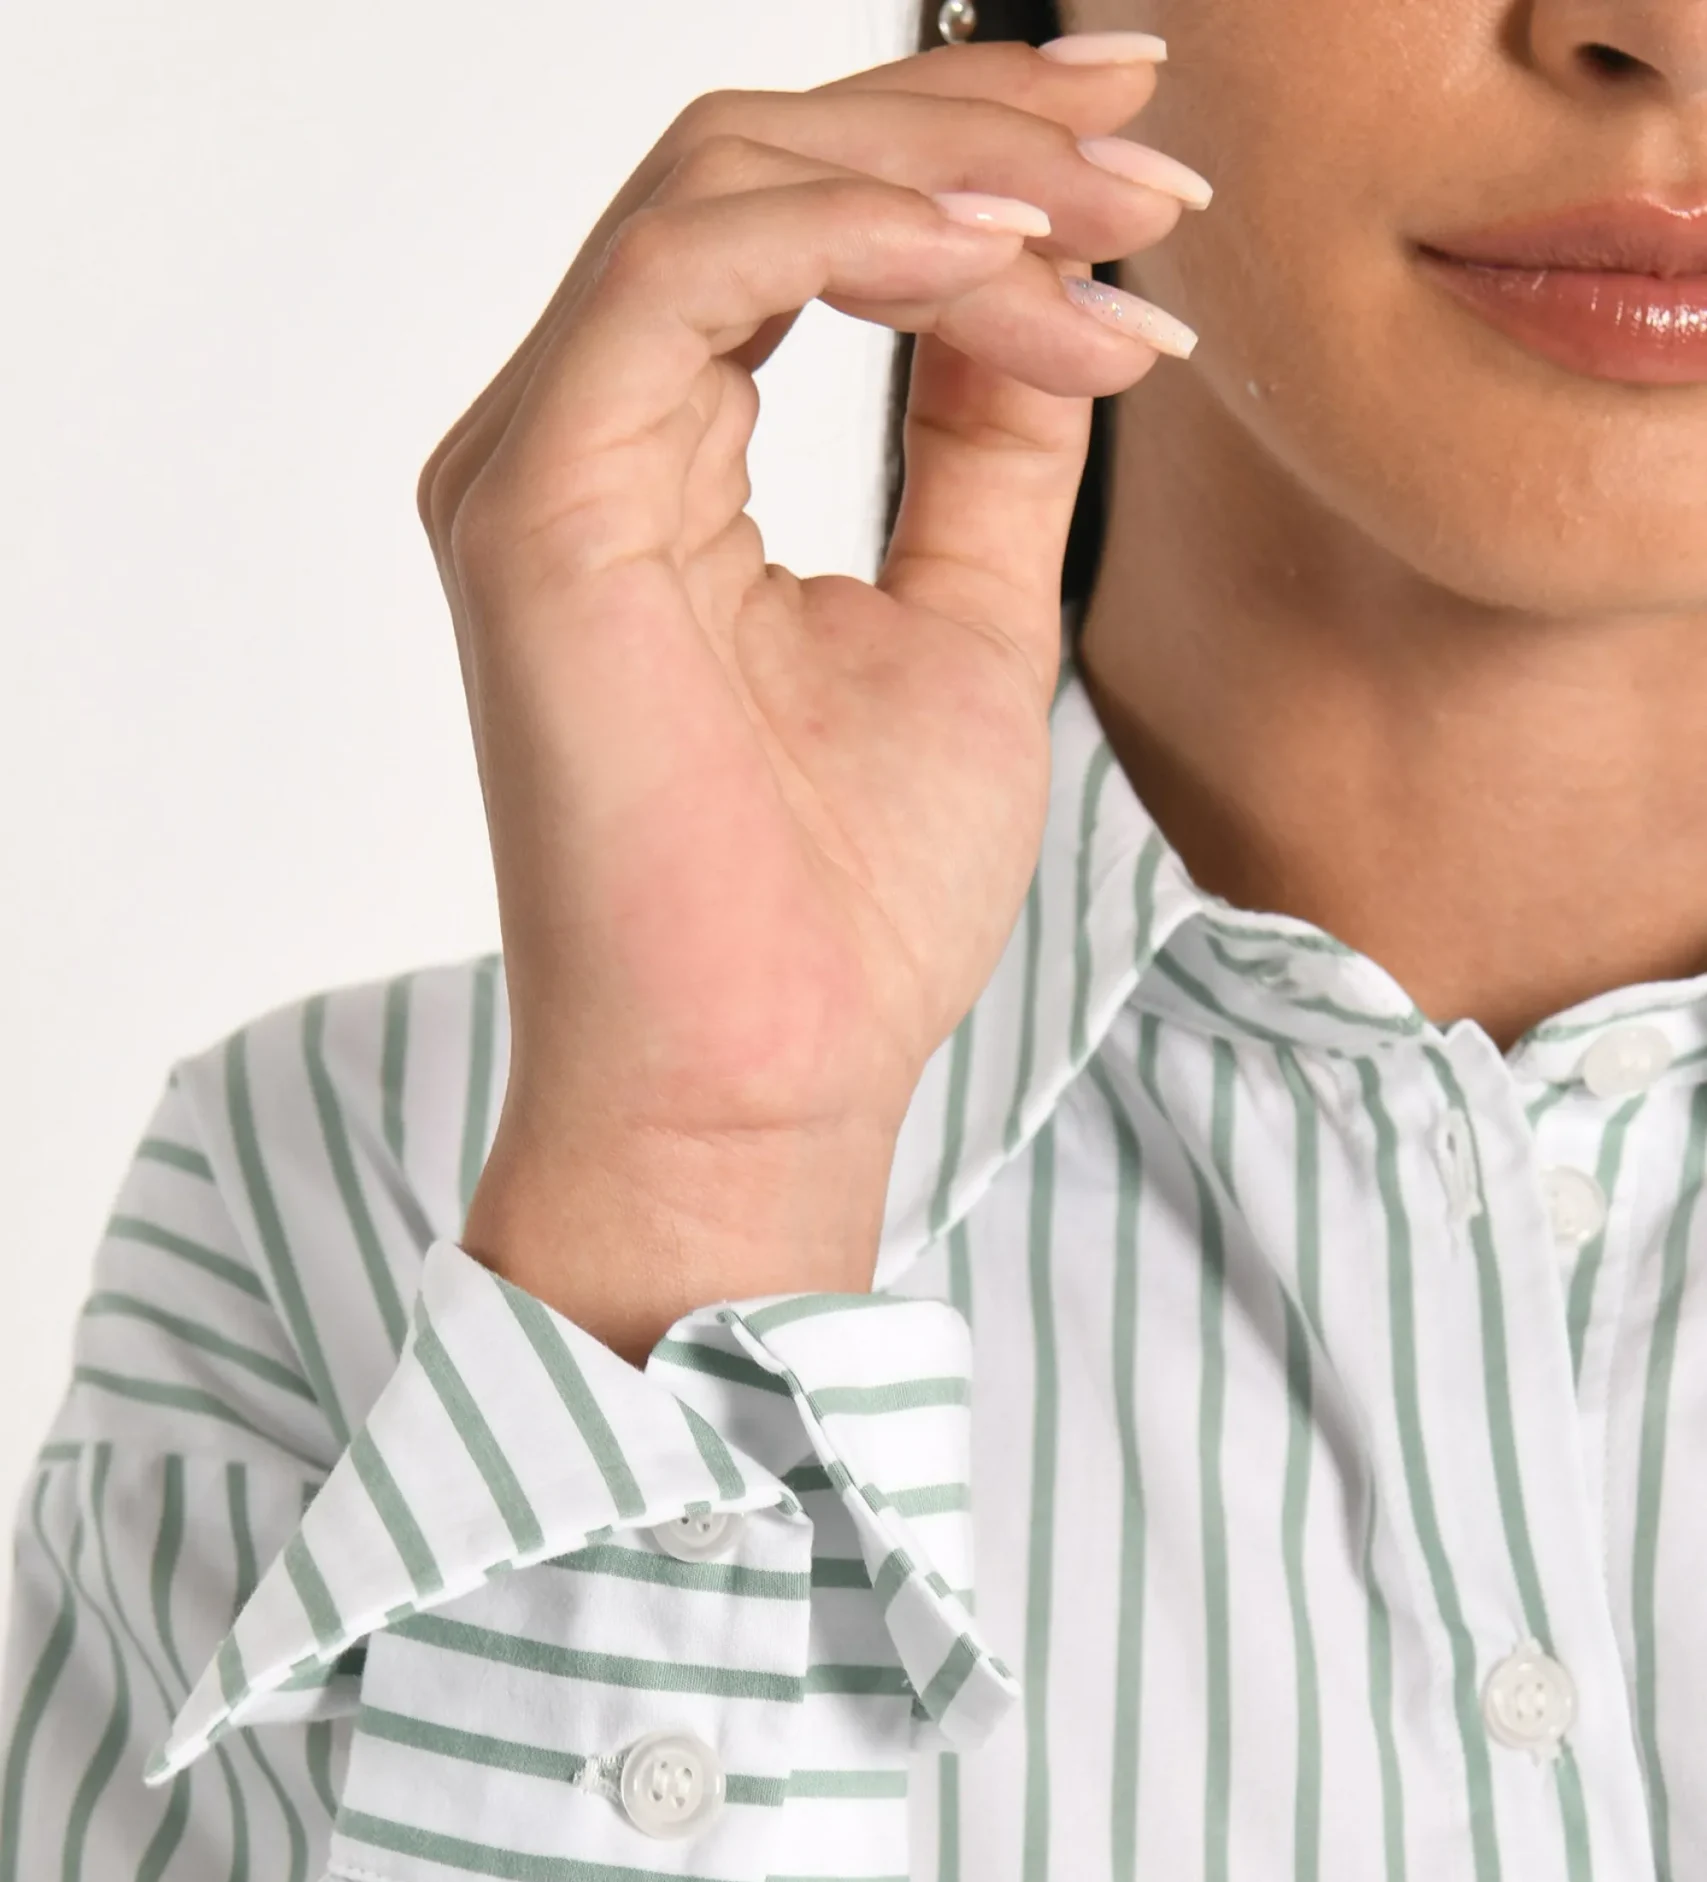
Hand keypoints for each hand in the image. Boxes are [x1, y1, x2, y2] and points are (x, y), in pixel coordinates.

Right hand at [417, 37, 1204, 1358]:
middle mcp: (576, 439)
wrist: (760, 1097)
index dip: (972, 164)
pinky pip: (686, 269)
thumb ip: (984, 444)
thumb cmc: (846, 915)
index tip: (1151, 193)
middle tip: (1153, 137)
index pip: (794, 227)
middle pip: (754, 160)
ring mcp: (538, 463)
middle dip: (973, 121)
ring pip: (720, 179)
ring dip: (945, 168)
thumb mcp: (970, 625)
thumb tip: (1048, 289)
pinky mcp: (535, 505)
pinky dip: (857, 235)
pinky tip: (1010, 263)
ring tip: (1113, 217)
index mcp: (654, 465)